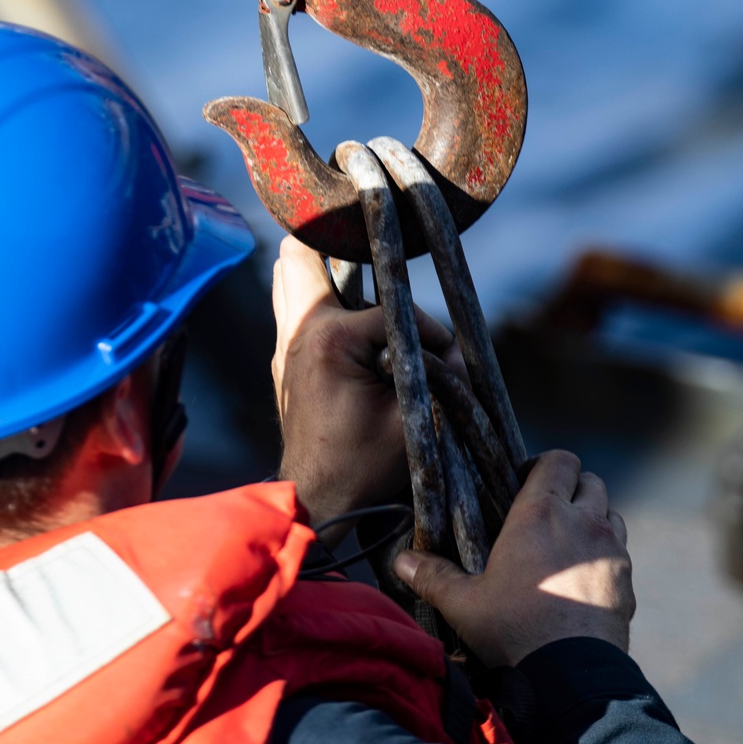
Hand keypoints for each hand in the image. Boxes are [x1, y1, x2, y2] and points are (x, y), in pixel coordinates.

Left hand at [272, 235, 454, 543]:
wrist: (316, 498)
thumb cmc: (363, 464)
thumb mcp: (414, 419)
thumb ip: (441, 375)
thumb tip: (457, 349)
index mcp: (331, 338)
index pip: (391, 308)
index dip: (426, 329)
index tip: (445, 357)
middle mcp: (300, 330)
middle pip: (302, 253)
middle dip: (341, 246)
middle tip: (373, 245)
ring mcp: (285, 341)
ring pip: (289, 272)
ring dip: (322, 266)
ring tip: (356, 262)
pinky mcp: (285, 355)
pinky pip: (292, 302)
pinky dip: (314, 292)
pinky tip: (341, 297)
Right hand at [394, 450, 634, 666]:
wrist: (572, 677)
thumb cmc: (514, 630)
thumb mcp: (464, 603)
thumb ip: (433, 576)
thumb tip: (400, 562)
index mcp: (542, 513)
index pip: (559, 460)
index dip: (544, 464)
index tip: (524, 483)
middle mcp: (583, 523)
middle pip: (591, 482)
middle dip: (572, 489)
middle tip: (547, 512)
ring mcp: (612, 553)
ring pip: (611, 515)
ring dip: (593, 521)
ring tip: (568, 544)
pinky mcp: (628, 584)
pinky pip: (621, 556)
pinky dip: (605, 558)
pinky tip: (584, 581)